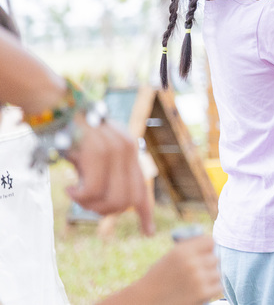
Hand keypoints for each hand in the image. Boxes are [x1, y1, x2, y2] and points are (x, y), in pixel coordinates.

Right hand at [65, 115, 154, 235]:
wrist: (58, 107)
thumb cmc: (71, 134)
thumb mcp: (92, 157)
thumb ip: (106, 176)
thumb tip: (111, 203)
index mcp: (129, 153)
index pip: (142, 189)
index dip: (145, 214)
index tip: (149, 232)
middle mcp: (129, 150)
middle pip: (127, 201)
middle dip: (103, 210)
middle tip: (84, 201)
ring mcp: (117, 150)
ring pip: (114, 200)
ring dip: (89, 204)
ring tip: (75, 192)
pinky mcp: (100, 152)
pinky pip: (94, 191)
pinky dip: (79, 196)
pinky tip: (69, 188)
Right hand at [104, 234, 221, 304]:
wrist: (146, 300)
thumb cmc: (159, 278)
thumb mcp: (171, 257)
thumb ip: (190, 249)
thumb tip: (213, 244)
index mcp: (183, 251)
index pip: (210, 242)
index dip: (208, 249)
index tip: (204, 255)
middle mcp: (191, 262)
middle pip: (215, 258)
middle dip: (208, 265)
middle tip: (198, 273)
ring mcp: (198, 278)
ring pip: (218, 273)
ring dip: (210, 278)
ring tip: (197, 283)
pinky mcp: (202, 293)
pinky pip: (218, 287)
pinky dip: (212, 290)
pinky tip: (200, 291)